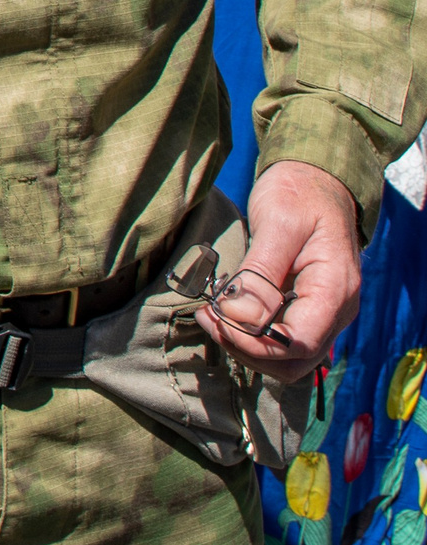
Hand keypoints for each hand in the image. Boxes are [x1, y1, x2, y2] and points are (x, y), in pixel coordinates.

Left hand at [203, 159, 361, 383]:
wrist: (315, 181)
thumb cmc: (298, 195)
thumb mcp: (279, 224)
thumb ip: (260, 273)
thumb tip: (239, 317)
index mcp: (335, 292)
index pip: (297, 345)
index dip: (252, 344)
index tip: (214, 318)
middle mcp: (336, 312)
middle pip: (293, 362)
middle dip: (246, 351)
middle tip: (207, 318)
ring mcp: (324, 314)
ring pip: (287, 360)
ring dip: (246, 348)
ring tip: (212, 316)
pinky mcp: (307, 311)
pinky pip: (282, 342)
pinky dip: (252, 339)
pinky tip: (226, 315)